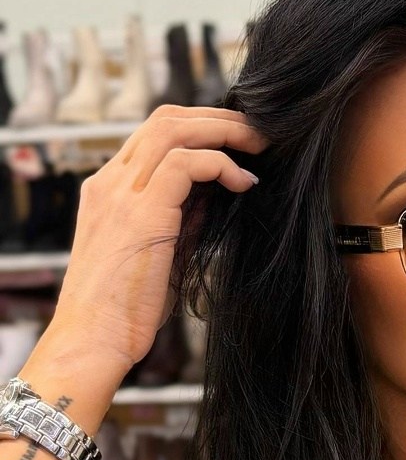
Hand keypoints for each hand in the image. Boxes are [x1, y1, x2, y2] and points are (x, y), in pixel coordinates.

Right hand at [49, 105, 267, 367]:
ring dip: (224, 131)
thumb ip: (183, 220)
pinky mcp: (141, 212)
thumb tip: (215, 195)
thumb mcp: (160, 254)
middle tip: (258, 133)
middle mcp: (110, 183)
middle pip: (165, 118)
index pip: (154, 135)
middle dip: (217, 119)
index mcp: (109, 190)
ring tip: (259, 147)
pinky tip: (244, 184)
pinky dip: (221, 165)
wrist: (93, 340)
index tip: (237, 144)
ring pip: (173, 129)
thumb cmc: (124, 310)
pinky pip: (186, 163)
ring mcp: (121, 193)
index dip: (200, 129)